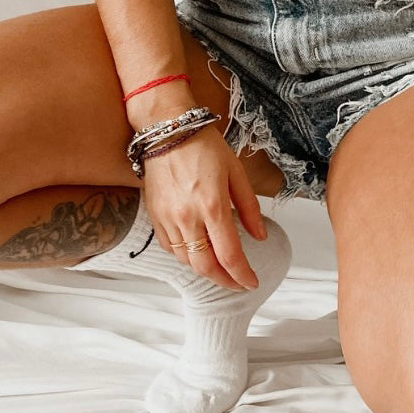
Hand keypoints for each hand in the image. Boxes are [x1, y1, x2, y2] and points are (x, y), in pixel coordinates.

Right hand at [141, 123, 267, 290]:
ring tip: (220, 266)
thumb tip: (259, 236)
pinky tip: (197, 250)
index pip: (230, 255)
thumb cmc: (203, 146)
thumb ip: (249, 208)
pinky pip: (170, 248)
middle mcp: (188, 218)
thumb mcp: (236, 172)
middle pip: (206, 267)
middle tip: (238, 282)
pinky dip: (185, 256)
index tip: (252, 282)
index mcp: (213, 206)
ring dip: (205, 269)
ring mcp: (168, 219)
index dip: (243, 275)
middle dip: (225, 281)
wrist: (167, 130)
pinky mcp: (154, 217)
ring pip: (187, 261)